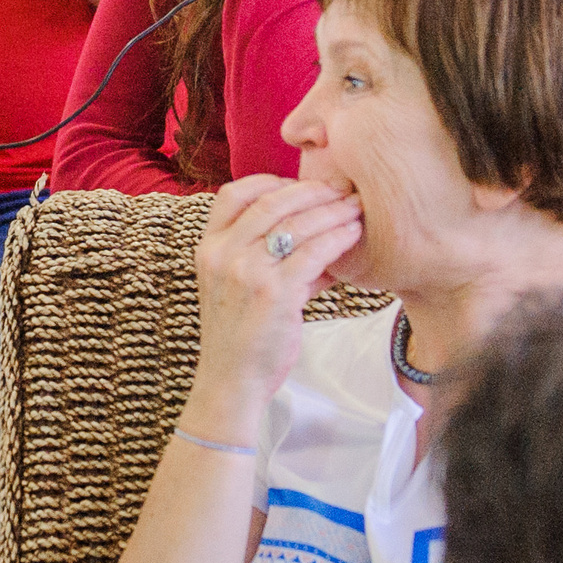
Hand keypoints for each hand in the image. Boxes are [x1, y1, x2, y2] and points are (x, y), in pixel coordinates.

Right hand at [182, 176, 363, 440]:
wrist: (231, 381)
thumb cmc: (238, 334)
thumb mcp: (234, 286)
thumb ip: (264, 255)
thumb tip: (317, 234)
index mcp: (207, 247)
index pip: (234, 194)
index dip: (270, 182)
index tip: (300, 185)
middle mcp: (223, 253)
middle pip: (272, 202)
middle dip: (312, 190)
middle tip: (341, 188)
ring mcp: (247, 272)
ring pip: (297, 223)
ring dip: (332, 210)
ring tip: (356, 207)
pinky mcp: (275, 293)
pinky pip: (314, 252)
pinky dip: (338, 237)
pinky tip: (354, 234)